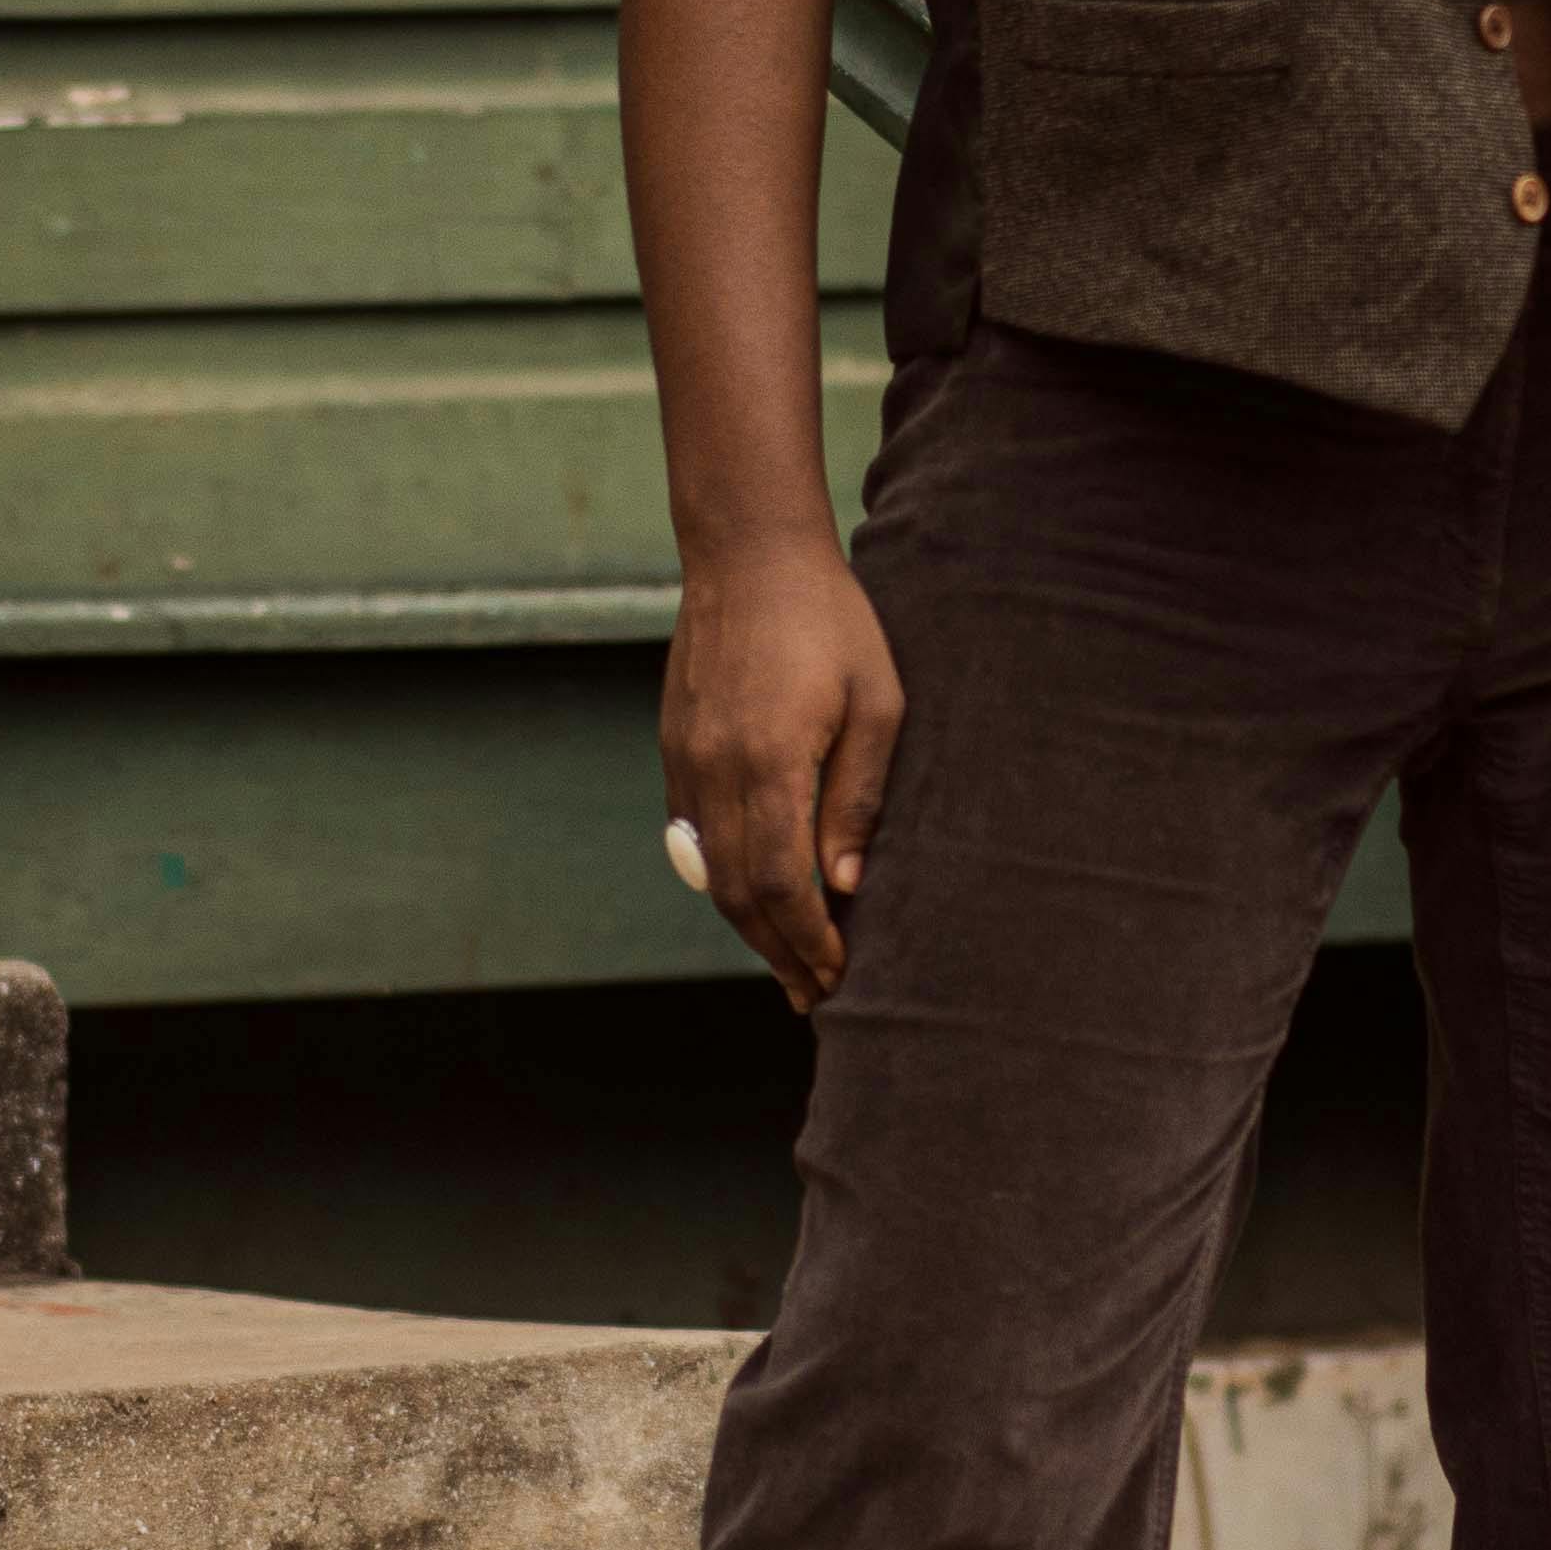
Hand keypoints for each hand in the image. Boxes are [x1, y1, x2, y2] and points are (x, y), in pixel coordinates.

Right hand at [659, 529, 904, 1007]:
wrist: (748, 555)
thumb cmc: (830, 622)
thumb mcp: (875, 703)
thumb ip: (857, 797)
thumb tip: (844, 888)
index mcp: (769, 763)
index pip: (779, 885)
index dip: (807, 941)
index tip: (836, 976)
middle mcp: (714, 772)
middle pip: (737, 894)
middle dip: (778, 952)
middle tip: (813, 994)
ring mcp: (685, 761)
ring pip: (709, 871)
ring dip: (749, 925)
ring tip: (788, 962)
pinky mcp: (675, 748)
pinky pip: (694, 836)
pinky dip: (723, 880)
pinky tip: (755, 898)